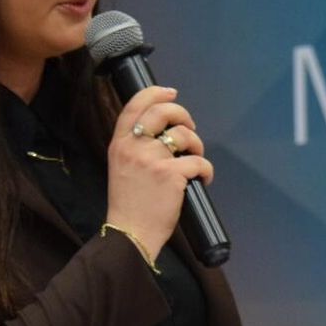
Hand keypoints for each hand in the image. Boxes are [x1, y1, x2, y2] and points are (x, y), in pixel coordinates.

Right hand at [105, 85, 213, 259]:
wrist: (130, 233)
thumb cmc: (128, 204)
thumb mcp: (121, 168)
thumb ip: (135, 148)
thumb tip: (164, 133)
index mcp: (119, 144)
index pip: (134, 106)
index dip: (154, 94)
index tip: (170, 92)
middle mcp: (134, 147)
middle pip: (162, 112)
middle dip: (182, 114)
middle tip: (189, 127)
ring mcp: (152, 159)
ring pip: (184, 135)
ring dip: (197, 145)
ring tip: (195, 159)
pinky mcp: (171, 174)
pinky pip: (199, 161)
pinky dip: (206, 170)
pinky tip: (203, 179)